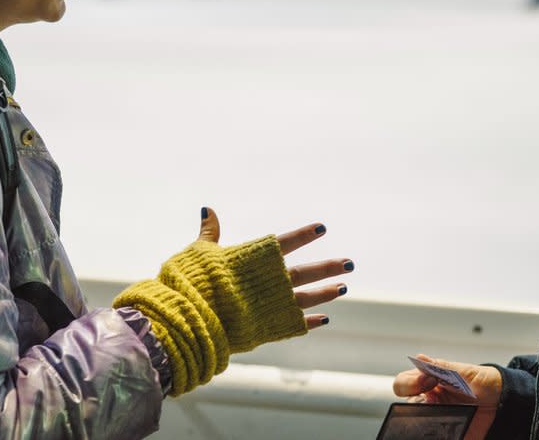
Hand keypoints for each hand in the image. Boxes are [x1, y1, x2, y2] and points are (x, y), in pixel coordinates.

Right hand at [199, 207, 351, 328]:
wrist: (189, 318)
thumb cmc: (191, 279)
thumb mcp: (200, 252)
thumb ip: (210, 232)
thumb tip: (208, 209)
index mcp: (254, 260)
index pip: (285, 243)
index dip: (303, 235)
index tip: (321, 228)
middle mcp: (269, 282)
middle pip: (305, 272)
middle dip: (328, 267)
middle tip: (350, 263)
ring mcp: (271, 306)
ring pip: (306, 298)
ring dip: (325, 292)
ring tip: (343, 287)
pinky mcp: (268, 328)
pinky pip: (294, 324)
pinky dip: (310, 321)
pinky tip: (325, 318)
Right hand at [393, 354, 501, 439]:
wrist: (504, 402)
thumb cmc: (483, 382)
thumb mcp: (464, 372)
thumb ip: (441, 368)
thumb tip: (419, 358)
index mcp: (427, 381)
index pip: (403, 383)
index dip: (409, 383)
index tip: (428, 381)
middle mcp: (428, 401)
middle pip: (406, 407)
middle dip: (414, 406)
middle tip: (432, 403)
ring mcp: (437, 419)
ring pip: (417, 425)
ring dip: (423, 423)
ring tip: (441, 419)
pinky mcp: (448, 433)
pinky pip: (434, 437)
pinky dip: (437, 436)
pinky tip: (448, 432)